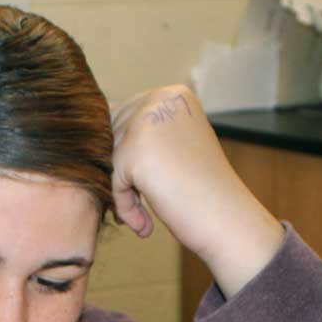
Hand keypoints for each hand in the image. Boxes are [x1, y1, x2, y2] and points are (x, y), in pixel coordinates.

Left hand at [109, 85, 283, 296]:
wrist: (229, 220)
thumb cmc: (203, 191)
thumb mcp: (175, 146)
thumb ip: (142, 132)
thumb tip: (92, 128)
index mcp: (173, 95)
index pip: (123, 117)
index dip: (127, 156)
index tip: (149, 184)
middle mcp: (160, 100)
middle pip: (112, 136)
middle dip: (122, 173)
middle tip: (142, 203)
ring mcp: (147, 123)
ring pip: (109, 158)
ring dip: (122, 191)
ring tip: (144, 214)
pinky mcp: (136, 151)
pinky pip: (111, 181)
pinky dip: (124, 207)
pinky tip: (145, 226)